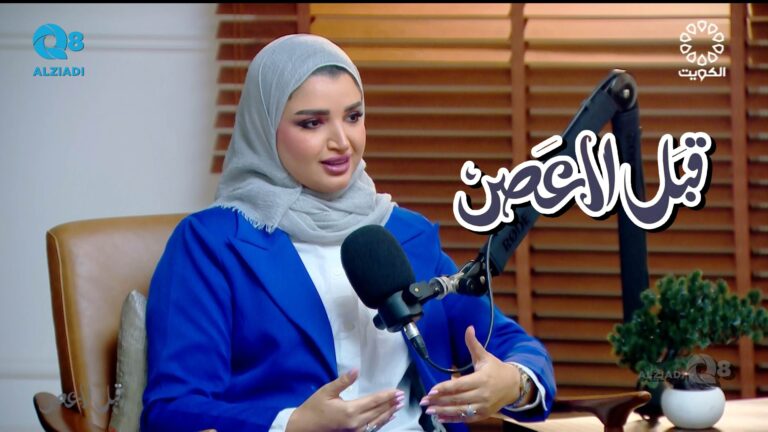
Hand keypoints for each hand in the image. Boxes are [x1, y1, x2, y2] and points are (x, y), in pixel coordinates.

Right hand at [286, 369, 404, 431]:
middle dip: (391, 403)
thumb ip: (343, 381)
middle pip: (378, 411)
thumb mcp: (326, 391)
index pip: (373, 401)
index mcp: (350, 410)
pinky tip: (388, 417)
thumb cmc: (314, 407)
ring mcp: (355, 430)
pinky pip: (371, 429)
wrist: (304, 428)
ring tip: (398, 405)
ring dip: (389, 413)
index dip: (386, 395)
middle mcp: (356, 422)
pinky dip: (382, 422)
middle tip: (402, 396)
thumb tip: (356, 370)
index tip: (397, 391)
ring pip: (377, 421)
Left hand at [420, 326, 520, 422]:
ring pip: (460, 410)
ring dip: (443, 412)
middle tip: (424, 402)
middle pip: (457, 399)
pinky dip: (453, 419)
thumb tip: (469, 328)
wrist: (514, 385)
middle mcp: (482, 394)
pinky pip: (466, 418)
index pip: (459, 385)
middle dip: (439, 401)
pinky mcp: (483, 414)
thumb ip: (473, 344)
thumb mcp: (485, 356)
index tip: (431, 390)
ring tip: (429, 411)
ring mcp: (483, 406)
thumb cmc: (496, 369)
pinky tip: (441, 418)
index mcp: (481, 379)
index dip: (444, 388)